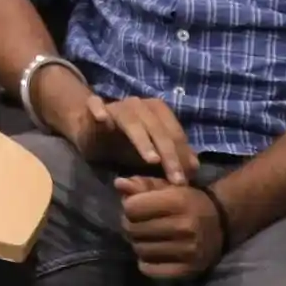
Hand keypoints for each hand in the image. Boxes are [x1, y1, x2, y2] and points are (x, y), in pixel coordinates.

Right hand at [77, 92, 202, 185]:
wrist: (91, 130)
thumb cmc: (125, 142)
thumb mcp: (152, 152)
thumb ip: (173, 157)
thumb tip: (195, 168)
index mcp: (157, 110)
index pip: (174, 134)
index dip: (182, 157)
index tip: (186, 180)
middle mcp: (139, 104)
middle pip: (158, 130)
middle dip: (169, 155)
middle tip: (176, 179)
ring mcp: (116, 105)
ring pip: (132, 121)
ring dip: (143, 140)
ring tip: (152, 160)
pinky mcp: (93, 108)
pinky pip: (95, 105)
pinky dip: (98, 110)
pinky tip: (102, 118)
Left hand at [114, 176, 228, 280]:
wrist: (221, 223)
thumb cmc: (189, 201)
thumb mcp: (168, 186)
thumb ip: (142, 184)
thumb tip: (118, 183)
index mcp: (179, 201)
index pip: (132, 207)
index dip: (129, 206)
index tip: (135, 207)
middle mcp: (184, 227)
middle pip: (134, 230)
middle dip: (130, 225)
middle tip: (137, 224)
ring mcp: (187, 250)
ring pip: (140, 250)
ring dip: (138, 243)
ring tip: (145, 237)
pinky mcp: (188, 269)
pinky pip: (151, 270)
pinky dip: (146, 263)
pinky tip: (152, 253)